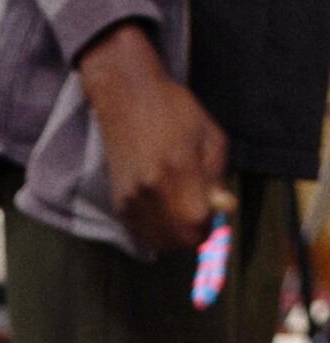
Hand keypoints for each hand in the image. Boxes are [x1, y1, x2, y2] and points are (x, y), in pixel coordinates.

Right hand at [77, 22, 230, 255]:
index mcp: (177, 171)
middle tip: (201, 215)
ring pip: (160, 242)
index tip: (215, 216)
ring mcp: (131, 199)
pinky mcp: (119, 203)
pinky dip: (158, 230)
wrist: (127, 99)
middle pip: (179, 241)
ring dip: (176, 235)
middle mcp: (150, 190)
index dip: (211, 226)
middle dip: (195, 235)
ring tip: (182, 211)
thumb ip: (216, 177)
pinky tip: (165, 209)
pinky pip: (143, 234)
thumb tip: (224, 208)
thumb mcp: (209, 138)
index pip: (197, 224)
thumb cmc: (174, 112)